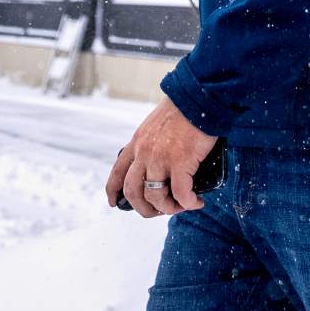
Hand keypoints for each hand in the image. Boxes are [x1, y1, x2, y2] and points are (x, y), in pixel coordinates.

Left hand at [106, 96, 217, 216]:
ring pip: (155, 196)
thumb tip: (157, 164)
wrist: (197, 98)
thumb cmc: (181, 110)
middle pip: (132, 191)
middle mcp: (144, 152)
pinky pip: (181, 194)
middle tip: (159, 212)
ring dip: (169, 208)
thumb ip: (151, 144)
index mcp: (136, 143)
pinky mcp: (181, 161)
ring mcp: (160, 158)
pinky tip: (196, 202)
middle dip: (144, 208)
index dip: (113, 191)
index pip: (117, 172)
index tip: (113, 203)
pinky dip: (188, 203)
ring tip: (182, 206)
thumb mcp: (154, 126)